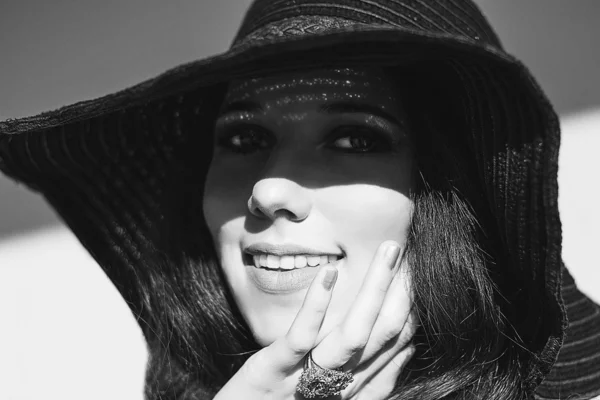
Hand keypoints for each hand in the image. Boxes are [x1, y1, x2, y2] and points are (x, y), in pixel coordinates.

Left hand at [214, 240, 417, 399]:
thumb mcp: (329, 393)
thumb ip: (366, 377)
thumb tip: (406, 349)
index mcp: (352, 389)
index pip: (394, 348)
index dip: (412, 312)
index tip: (421, 277)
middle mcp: (339, 386)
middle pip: (382, 337)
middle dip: (401, 293)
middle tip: (409, 251)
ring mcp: (307, 379)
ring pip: (353, 335)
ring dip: (374, 289)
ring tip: (388, 251)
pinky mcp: (273, 371)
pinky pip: (300, 338)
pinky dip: (318, 306)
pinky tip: (330, 273)